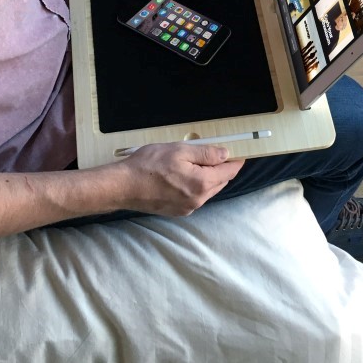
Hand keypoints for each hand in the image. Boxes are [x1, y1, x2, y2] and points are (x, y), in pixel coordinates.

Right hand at [116, 143, 244, 216]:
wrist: (123, 186)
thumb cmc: (148, 165)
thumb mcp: (179, 151)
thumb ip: (206, 153)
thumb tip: (226, 154)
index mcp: (202, 183)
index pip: (229, 172)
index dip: (235, 161)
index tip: (239, 152)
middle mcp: (198, 200)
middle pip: (220, 182)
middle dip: (221, 168)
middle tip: (215, 153)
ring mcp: (188, 208)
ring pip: (207, 191)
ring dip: (208, 178)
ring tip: (195, 163)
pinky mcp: (177, 211)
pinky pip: (195, 197)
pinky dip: (195, 187)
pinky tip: (183, 176)